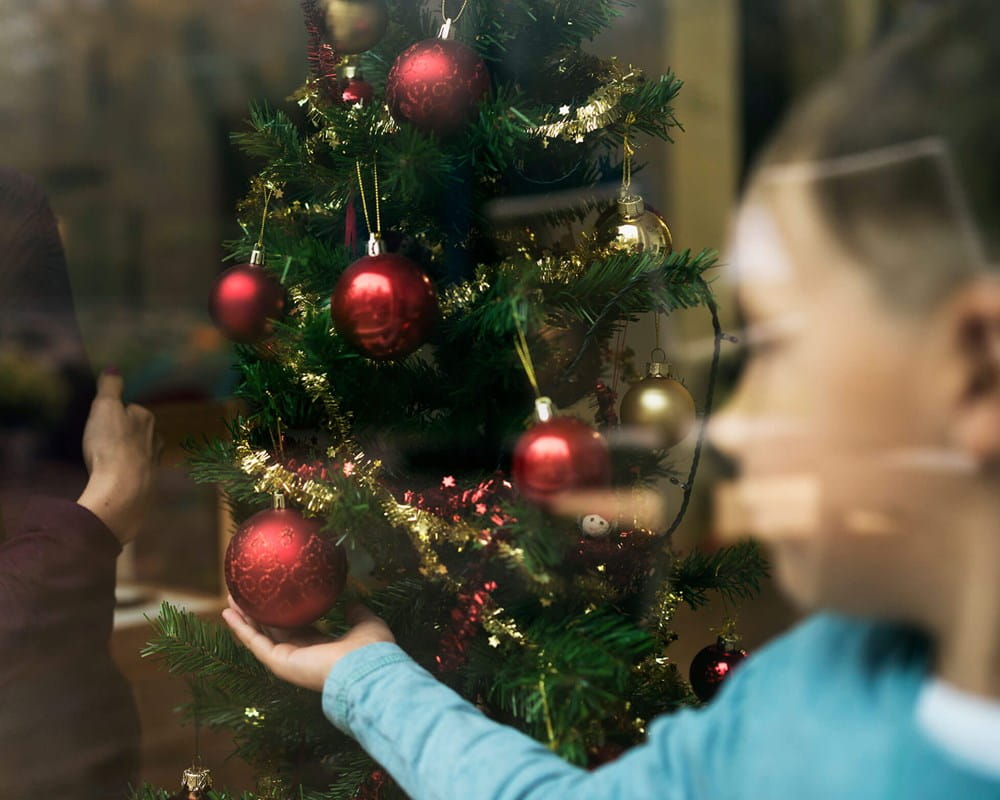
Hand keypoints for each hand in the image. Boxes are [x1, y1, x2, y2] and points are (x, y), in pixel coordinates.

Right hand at [76, 369, 160, 544]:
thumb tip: (114, 367)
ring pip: (142, 452)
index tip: (104, 420)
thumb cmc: (111, 443)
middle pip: (140, 431)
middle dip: (126, 434)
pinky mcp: (148, 484)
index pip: (132, 409)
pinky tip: (119, 477)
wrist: (123, 487)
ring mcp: (154, 462)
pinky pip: (137, 473)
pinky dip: (129, 473)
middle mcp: (155, 438)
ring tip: (112, 459)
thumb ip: (110, 387)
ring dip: (130, 454)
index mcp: (146, 418)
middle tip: (106, 440)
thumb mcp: (105, 408)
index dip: (117, 413)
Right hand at [222, 596, 394, 691]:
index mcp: (323, 647)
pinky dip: (240, 628)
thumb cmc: (371, 649)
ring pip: (260, 636)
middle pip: (275, 631)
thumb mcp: (366, 623)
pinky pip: (255, 643)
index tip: (278, 598)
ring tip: (231, 598)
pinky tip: (228, 612)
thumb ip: (357, 614)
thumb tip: (351, 603)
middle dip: (260, 614)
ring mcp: (289, 661)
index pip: (300, 628)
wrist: (366, 669)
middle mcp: (303, 655)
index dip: (287, 613)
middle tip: (246, 594)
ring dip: (244, 618)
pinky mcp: (279, 663)